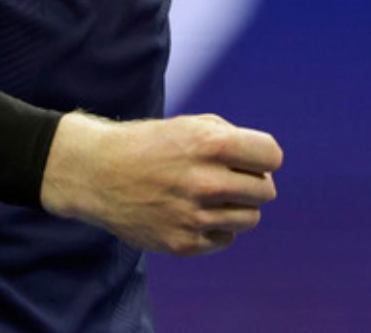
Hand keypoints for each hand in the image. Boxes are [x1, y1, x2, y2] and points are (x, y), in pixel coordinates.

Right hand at [38, 110, 281, 256]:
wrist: (99, 173)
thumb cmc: (152, 144)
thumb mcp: (191, 125)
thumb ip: (234, 139)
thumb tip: (268, 166)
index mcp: (209, 144)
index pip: (272, 155)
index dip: (264, 157)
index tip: (250, 158)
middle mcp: (204, 181)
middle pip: (266, 191)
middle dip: (253, 182)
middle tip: (230, 178)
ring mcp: (194, 216)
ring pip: (250, 218)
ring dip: (237, 206)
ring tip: (211, 196)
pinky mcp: (183, 244)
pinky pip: (226, 238)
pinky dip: (216, 226)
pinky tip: (193, 213)